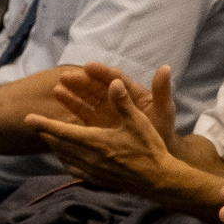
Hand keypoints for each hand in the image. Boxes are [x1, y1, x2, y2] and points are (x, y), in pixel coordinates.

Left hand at [26, 70, 182, 196]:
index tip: (28, 119)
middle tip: (34, 126)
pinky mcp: (98, 180)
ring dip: (54, 147)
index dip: (44, 125)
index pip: (63, 131)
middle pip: (60, 145)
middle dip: (46, 134)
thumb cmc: (150, 149)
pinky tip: (66, 160)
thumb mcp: (139, 122)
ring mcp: (92, 171)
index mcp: (96, 141)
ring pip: (65, 158)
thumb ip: (124, 103)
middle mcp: (89, 157)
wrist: (158, 181)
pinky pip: (75, 170)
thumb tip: (114, 82)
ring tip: (47, 139)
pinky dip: (66, 162)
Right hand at [48, 63, 179, 143]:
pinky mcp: (98, 126)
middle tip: (65, 77)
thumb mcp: (164, 112)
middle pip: (97, 88)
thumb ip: (162, 92)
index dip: (102, 73)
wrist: (157, 157)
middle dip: (82, 82)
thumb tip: (165, 68)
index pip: (115, 79)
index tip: (88, 66)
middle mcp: (117, 100)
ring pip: (88, 100)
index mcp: (132, 93)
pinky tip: (59, 104)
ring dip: (73, 94)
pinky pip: (83, 115)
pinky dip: (72, 109)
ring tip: (58, 89)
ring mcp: (106, 113)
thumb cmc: (163, 131)